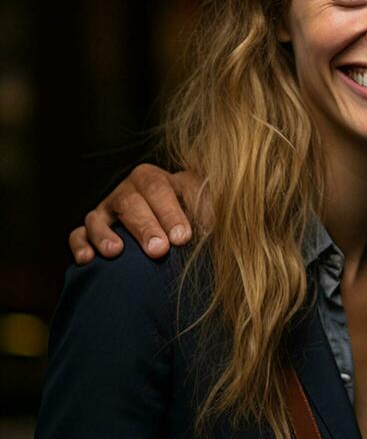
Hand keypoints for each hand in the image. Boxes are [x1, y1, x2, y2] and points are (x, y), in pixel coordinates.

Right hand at [69, 165, 206, 263]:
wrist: (171, 227)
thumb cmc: (193, 217)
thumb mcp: (206, 208)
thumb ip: (209, 209)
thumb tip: (215, 222)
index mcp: (162, 180)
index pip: (163, 189)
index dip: (172, 212)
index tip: (184, 238)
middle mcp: (132, 189)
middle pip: (133, 201)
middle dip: (146, 226)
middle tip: (159, 250)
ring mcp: (109, 207)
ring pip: (101, 215)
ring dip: (106, 234)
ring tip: (116, 252)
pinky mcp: (93, 227)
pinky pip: (79, 233)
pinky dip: (81, 244)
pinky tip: (87, 258)